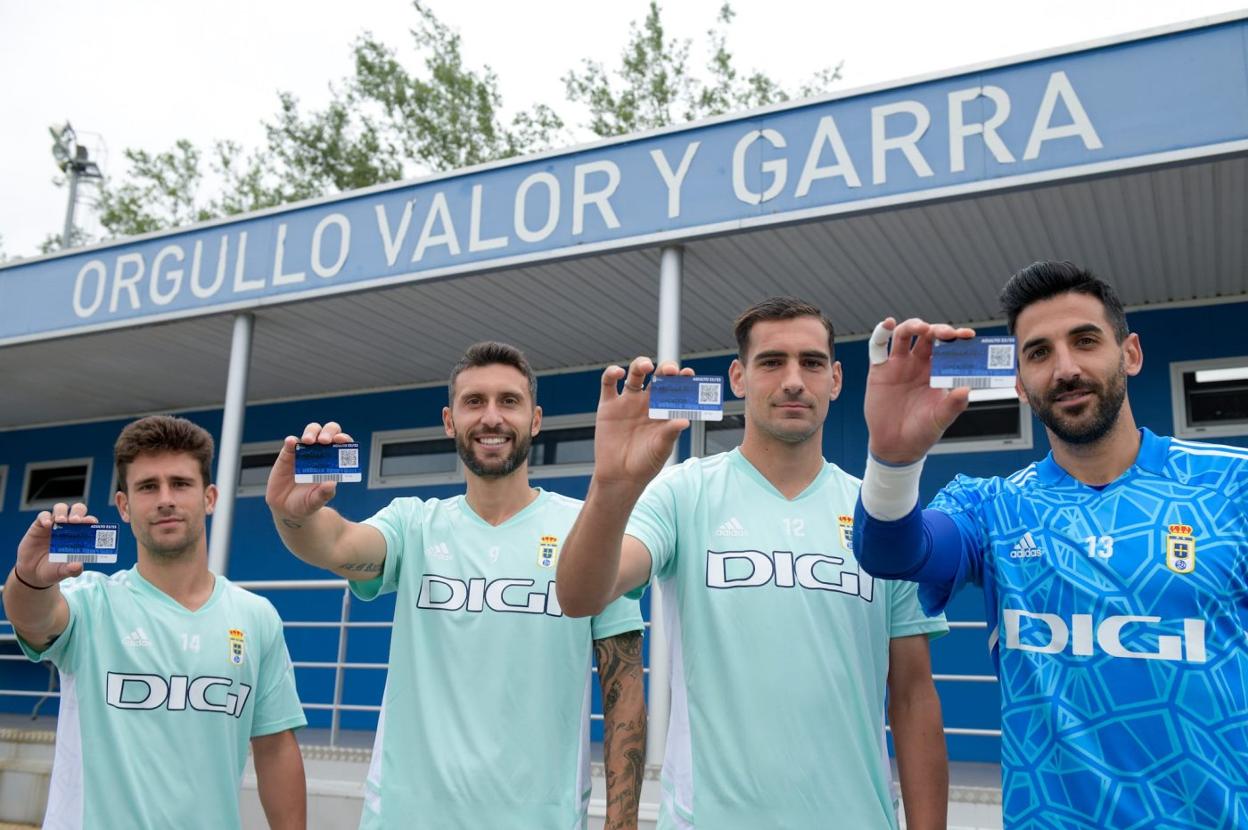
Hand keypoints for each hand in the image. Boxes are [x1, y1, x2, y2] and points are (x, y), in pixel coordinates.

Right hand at [16, 502, 97, 587]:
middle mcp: (68, 528)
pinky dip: (46, 517)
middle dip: (77, 512)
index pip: (88, 522)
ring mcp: (54, 525)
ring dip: (62, 512)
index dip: (91, 520)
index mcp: (80, 536)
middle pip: (77, 510)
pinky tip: (47, 524)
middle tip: (76, 521)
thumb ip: (72, 570)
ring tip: (62, 521)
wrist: (33, 574)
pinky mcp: (39, 526)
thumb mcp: (64, 572)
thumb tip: (77, 565)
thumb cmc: (54, 571)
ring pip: (60, 508)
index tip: (91, 522)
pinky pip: (43, 515)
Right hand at [265, 422, 353, 520]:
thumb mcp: (316, 502)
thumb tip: (332, 483)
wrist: (286, 508)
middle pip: (327, 432)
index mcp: (333, 462)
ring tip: (308, 441)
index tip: (341, 440)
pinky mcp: (287, 454)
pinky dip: (291, 441)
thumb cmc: (306, 503)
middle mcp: (320, 453)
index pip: (342, 444)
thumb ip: (324, 494)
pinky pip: (290, 443)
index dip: (343, 439)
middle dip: (328, 432)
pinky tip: (291, 442)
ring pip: (311, 432)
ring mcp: (304, 452)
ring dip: (311, 433)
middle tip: (324, 441)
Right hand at [592, 357, 693, 489]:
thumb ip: (670, 433)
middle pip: (658, 376)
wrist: (619, 477)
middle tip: (671, 370)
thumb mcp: (661, 449)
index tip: (689, 374)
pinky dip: (611, 373)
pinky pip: (608, 383)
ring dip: (641, 364)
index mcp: (664, 410)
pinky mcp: (608, 405)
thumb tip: (685, 421)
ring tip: (646, 366)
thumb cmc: (644, 464)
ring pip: (635, 373)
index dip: (683, 379)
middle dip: (666, 369)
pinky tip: (619, 373)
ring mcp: (628, 401)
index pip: (677, 389)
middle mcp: (648, 402)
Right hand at [865, 317, 975, 463]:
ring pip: (905, 335)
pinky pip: (878, 346)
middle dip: (938, 330)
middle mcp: (919, 363)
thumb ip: (953, 405)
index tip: (967, 335)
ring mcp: (899, 364)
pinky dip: (881, 332)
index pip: (949, 348)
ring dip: (913, 326)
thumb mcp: (940, 420)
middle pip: (928, 336)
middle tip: (946, 333)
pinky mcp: (879, 369)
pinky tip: (887, 324)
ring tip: (921, 328)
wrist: (895, 446)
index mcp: (938, 371)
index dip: (958, 338)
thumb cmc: (921, 432)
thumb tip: (966, 390)